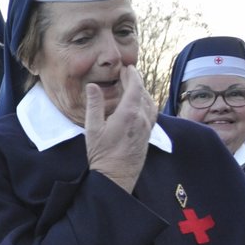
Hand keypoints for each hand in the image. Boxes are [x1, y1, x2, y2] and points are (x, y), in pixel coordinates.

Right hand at [84, 65, 157, 192]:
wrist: (116, 176)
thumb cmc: (101, 154)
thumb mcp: (92, 129)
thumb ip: (94, 105)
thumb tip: (93, 86)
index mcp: (128, 114)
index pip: (135, 87)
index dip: (132, 75)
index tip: (127, 68)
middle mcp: (142, 118)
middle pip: (143, 93)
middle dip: (136, 81)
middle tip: (128, 73)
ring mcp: (147, 127)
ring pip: (150, 102)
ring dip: (143, 91)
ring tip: (134, 86)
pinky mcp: (148, 135)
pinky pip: (152, 112)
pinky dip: (147, 103)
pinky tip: (141, 104)